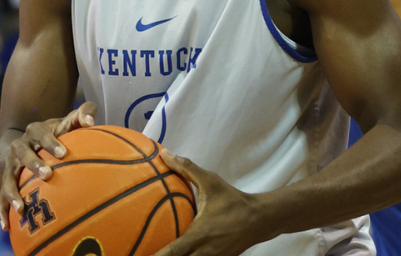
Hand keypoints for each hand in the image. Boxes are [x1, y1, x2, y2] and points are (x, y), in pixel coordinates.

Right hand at [0, 101, 96, 230]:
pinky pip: (2, 196)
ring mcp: (11, 165)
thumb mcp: (70, 122)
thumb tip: (91, 121)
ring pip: (8, 176)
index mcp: (36, 131)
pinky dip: (3, 210)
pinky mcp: (7, 182)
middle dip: (33, 163)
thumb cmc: (60, 133)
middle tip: (47, 175)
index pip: (41, 133)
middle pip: (22, 152)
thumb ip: (84, 113)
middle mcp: (20, 146)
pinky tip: (6, 226)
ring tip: (22, 207)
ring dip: (13, 191)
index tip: (64, 153)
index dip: (50, 142)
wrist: (34, 142)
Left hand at [152, 149, 271, 255]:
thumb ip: (186, 168)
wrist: (260, 220)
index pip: (173, 252)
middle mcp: (204, 252)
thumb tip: (165, 154)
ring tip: (158, 253)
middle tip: (142, 253)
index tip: (141, 255)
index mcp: (199, 234)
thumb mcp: (211, 182)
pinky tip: (182, 255)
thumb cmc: (232, 200)